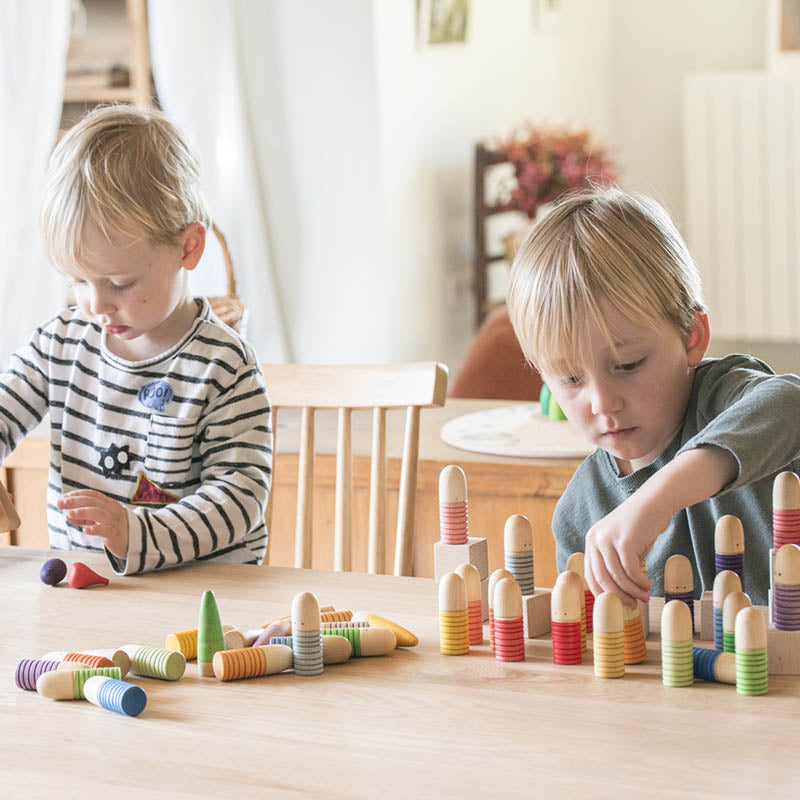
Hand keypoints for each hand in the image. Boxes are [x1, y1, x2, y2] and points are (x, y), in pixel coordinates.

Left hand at [58, 490, 129, 560]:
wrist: (135, 541)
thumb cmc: (115, 528)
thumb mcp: (100, 520)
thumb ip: (85, 517)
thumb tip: (68, 515)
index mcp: (109, 504)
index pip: (92, 495)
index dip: (78, 494)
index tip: (64, 497)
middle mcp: (112, 510)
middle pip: (93, 502)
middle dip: (75, 501)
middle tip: (61, 503)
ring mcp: (114, 522)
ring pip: (99, 513)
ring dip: (83, 512)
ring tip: (70, 514)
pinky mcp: (115, 535)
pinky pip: (105, 530)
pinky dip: (95, 529)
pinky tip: (86, 530)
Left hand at [583, 491, 664, 606]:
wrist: (655, 501)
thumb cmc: (641, 526)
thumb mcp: (622, 544)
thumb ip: (615, 563)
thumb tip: (618, 593)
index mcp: (592, 541)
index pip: (590, 574)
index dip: (602, 593)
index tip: (616, 604)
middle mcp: (595, 539)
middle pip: (602, 579)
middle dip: (617, 596)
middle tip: (632, 605)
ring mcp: (608, 539)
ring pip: (617, 577)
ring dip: (632, 591)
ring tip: (644, 597)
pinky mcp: (625, 541)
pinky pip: (631, 571)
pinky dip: (640, 582)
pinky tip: (648, 585)